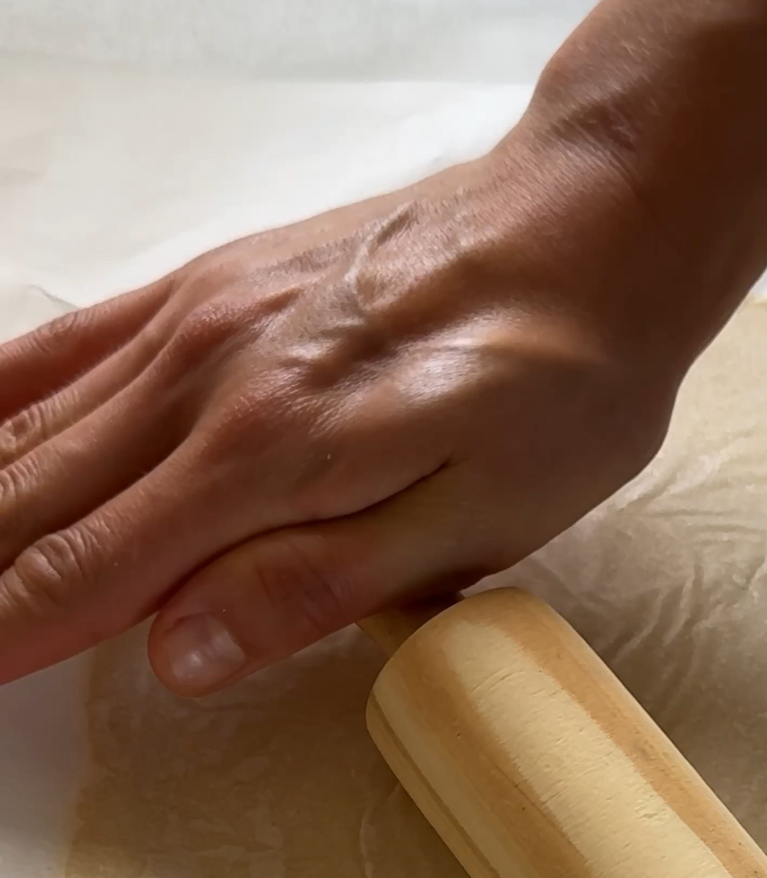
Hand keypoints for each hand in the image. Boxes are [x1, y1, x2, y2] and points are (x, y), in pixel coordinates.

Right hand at [0, 121, 678, 694]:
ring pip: (41, 426)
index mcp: (268, 454)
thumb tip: (174, 654)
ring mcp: (198, 319)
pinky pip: (74, 345)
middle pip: (42, 498)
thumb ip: (311, 588)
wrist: (597, 222)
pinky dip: (8, 400)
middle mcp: (206, 377)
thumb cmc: (560, 383)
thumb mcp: (471, 524)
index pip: (94, 568)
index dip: (13, 631)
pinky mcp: (211, 284)